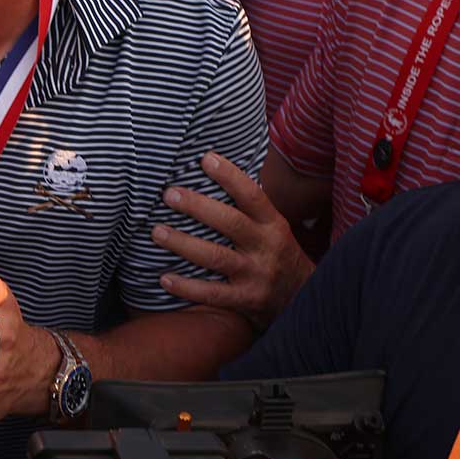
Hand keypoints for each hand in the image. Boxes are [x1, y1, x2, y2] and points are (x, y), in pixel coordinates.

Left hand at [153, 152, 314, 332]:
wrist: (303, 298)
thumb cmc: (277, 254)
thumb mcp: (273, 228)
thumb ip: (247, 207)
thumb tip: (211, 169)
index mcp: (273, 224)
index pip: (252, 195)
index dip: (230, 176)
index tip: (205, 158)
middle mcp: (266, 247)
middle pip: (231, 223)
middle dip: (198, 207)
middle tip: (168, 194)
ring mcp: (256, 275)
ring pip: (217, 257)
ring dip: (183, 244)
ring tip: (156, 232)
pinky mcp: (246, 300)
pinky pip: (213, 294)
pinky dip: (187, 287)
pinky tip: (164, 279)